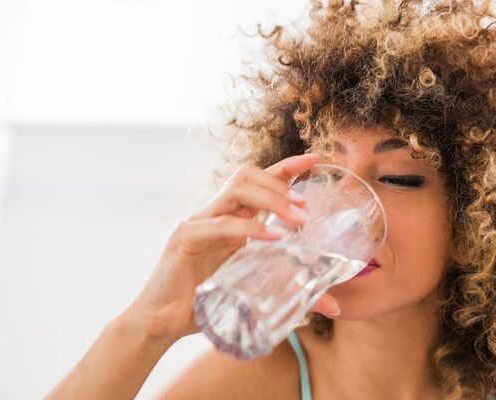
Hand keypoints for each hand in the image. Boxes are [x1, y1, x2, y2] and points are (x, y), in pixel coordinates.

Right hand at [123, 153, 340, 342]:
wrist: (162, 323)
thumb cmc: (206, 304)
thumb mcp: (255, 292)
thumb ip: (291, 292)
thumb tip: (333, 304)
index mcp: (231, 219)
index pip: (259, 181)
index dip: (287, 167)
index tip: (316, 159)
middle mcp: (215, 214)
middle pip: (247, 176)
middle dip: (281, 183)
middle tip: (307, 206)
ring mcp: (198, 222)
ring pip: (236, 191)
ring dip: (271, 199)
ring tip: (297, 218)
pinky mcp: (185, 239)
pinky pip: (221, 225)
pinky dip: (249, 228)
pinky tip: (272, 238)